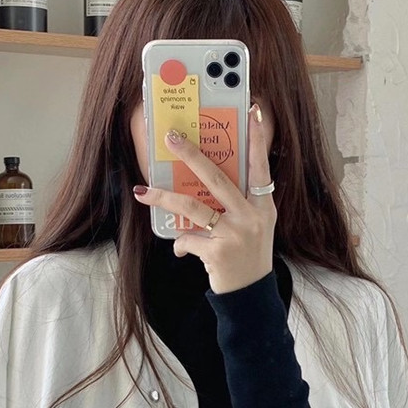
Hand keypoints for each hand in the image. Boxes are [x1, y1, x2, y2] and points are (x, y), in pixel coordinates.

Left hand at [132, 103, 275, 294]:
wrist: (250, 295)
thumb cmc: (248, 256)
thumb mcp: (254, 226)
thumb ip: (238, 204)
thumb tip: (202, 182)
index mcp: (263, 207)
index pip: (260, 167)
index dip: (257, 140)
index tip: (253, 111)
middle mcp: (252, 217)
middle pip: (216, 178)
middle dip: (191, 155)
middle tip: (171, 138)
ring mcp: (235, 234)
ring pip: (193, 208)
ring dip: (164, 198)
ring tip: (143, 192)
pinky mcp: (218, 252)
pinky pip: (188, 239)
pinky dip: (180, 244)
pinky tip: (180, 250)